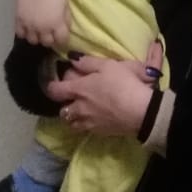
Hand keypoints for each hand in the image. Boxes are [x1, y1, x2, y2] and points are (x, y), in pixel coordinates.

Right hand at [15, 0, 69, 47]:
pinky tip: (28, 28)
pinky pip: (21, 34)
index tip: (62, 37)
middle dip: (50, 39)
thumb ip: (66, 18)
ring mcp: (30, 26)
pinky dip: (25, 33)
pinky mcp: (19, 22)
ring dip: (37, 37)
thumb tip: (66, 28)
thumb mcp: (65, 3)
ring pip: (33, 41)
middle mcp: (43, 29)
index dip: (63, 40)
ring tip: (38, 31)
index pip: (61, 40)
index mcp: (56, 24)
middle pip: (47, 43)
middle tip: (50, 33)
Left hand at [47, 40, 163, 136]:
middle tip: (73, 94)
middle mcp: (79, 108)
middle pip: (62, 109)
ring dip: (72, 115)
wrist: (139, 111)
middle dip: (64, 102)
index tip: (55, 82)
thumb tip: (72, 59)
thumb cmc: (123, 83)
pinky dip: (84, 123)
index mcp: (79, 89)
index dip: (52, 86)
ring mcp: (88, 122)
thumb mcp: (108, 65)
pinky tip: (94, 117)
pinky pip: (83, 129)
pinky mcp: (98, 132)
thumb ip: (87, 62)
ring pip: (71, 122)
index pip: (55, 91)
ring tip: (81, 108)